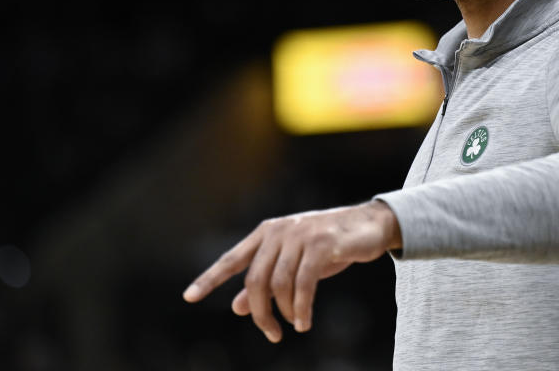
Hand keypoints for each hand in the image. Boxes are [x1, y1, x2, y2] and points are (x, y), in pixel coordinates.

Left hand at [182, 200, 401, 342]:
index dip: (210, 279)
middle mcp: (279, 231)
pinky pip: (303, 285)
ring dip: (284, 312)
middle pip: (255, 280)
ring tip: (293, 325)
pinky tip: (304, 322)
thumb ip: (266, 281)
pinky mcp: (322, 244)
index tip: (189, 297)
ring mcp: (300, 235)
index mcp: (267, 233)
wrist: (369, 225)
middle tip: (271, 333)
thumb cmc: (329, 245)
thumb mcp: (294, 263)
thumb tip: (237, 306)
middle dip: (259, 313)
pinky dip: (302, 309)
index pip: (232, 259)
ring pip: (278, 285)